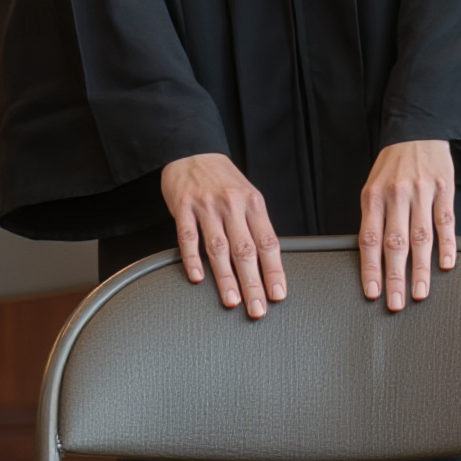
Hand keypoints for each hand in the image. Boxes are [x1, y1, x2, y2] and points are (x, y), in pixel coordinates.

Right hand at [161, 154, 284, 318]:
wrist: (192, 151)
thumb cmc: (222, 179)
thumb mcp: (247, 195)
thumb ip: (254, 225)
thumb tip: (267, 263)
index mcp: (252, 203)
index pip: (268, 242)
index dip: (274, 271)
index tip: (277, 294)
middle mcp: (232, 205)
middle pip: (245, 250)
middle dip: (253, 283)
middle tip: (257, 309)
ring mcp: (206, 206)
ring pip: (218, 248)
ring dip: (226, 278)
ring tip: (232, 300)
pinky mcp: (183, 207)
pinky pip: (188, 237)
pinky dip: (192, 259)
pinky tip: (197, 277)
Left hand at [359, 141, 456, 311]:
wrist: (416, 132)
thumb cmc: (392, 166)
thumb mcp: (372, 187)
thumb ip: (373, 218)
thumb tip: (371, 255)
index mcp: (374, 197)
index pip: (369, 239)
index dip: (371, 268)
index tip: (373, 292)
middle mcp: (397, 196)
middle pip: (395, 243)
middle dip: (395, 277)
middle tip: (396, 302)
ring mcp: (422, 192)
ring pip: (421, 237)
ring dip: (420, 269)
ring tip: (420, 292)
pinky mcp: (444, 188)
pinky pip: (445, 221)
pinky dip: (447, 245)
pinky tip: (446, 265)